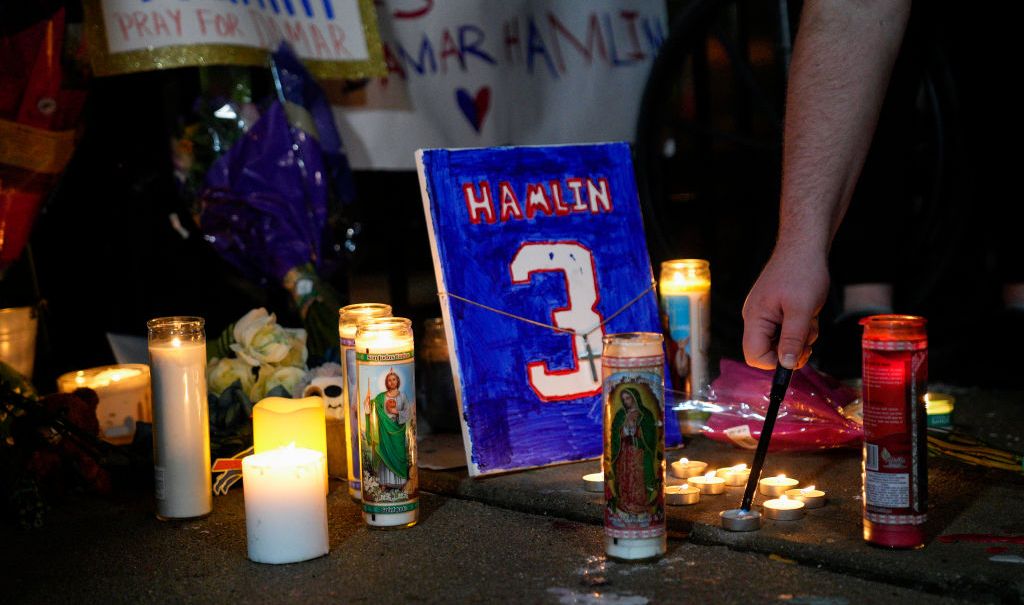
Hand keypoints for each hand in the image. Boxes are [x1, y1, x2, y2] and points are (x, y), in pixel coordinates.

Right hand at [742, 246, 827, 369]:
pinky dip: (800, 328)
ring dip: (800, 338)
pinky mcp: (774, 310)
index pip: (755, 356)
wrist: (804, 247)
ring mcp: (764, 314)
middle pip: (767, 351)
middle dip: (791, 349)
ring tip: (809, 318)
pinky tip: (808, 313)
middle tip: (808, 337)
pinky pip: (785, 330)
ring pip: (780, 342)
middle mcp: (755, 318)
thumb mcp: (801, 310)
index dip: (776, 362)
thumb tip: (785, 365)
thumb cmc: (801, 272)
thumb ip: (792, 339)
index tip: (797, 356)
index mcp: (755, 318)